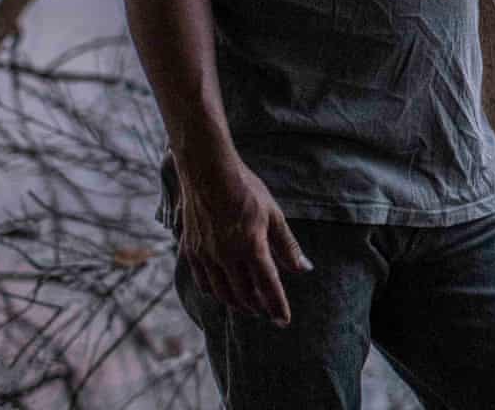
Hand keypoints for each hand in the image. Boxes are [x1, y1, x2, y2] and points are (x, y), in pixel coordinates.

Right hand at [177, 151, 310, 326]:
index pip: (268, 286)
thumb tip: (303, 269)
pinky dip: (216, 293)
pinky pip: (203, 282)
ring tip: (249, 307)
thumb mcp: (274, 214)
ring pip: (222, 293)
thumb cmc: (246, 190)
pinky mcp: (191, 251)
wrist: (208, 173)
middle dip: (258, 308)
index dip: (277, 306)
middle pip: (244, 294)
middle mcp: (227, 256)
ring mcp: (206, 256)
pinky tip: (224, 292)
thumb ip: (287, 245)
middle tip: (268, 314)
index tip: (284, 321)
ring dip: (237, 304)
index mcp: (251, 246)